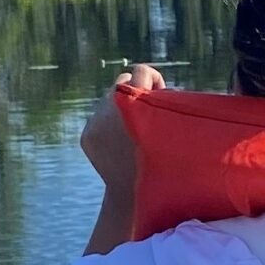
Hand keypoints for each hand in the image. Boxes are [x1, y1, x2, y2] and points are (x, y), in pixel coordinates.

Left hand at [81, 63, 164, 193]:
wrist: (138, 193)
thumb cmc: (167, 160)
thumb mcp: (177, 128)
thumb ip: (171, 102)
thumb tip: (168, 87)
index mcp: (135, 102)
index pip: (141, 71)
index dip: (154, 81)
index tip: (160, 94)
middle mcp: (111, 107)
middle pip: (122, 82)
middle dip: (135, 93)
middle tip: (148, 112)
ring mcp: (95, 122)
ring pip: (109, 99)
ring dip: (122, 107)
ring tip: (136, 128)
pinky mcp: (87, 134)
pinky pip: (98, 118)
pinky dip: (109, 124)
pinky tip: (122, 141)